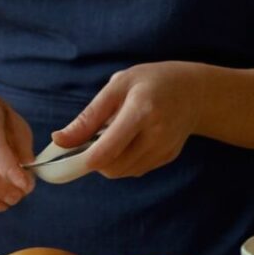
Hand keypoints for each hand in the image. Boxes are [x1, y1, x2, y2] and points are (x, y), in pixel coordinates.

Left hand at [52, 61, 201, 178]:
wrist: (195, 92)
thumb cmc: (150, 82)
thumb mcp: (117, 86)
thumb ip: (87, 117)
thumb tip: (58, 140)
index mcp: (141, 111)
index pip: (106, 151)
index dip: (82, 159)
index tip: (68, 154)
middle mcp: (156, 134)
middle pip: (111, 167)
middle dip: (94, 159)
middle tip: (92, 139)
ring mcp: (164, 149)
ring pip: (122, 172)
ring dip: (108, 161)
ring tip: (113, 135)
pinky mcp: (167, 158)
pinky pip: (135, 170)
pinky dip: (124, 161)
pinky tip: (130, 140)